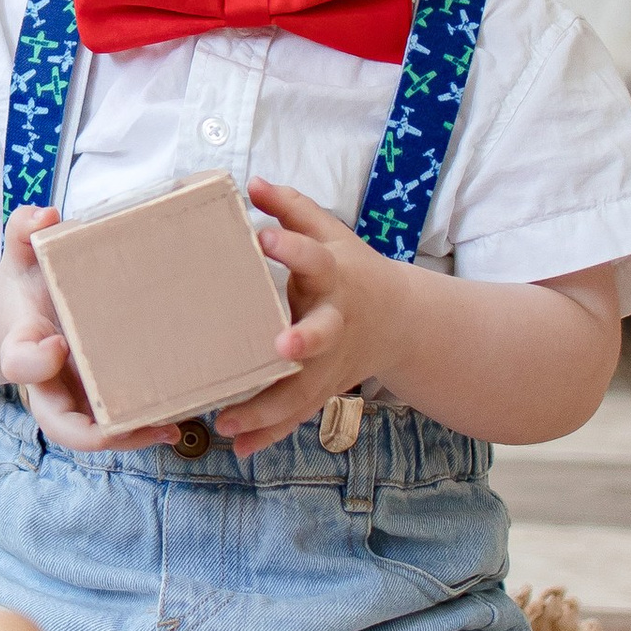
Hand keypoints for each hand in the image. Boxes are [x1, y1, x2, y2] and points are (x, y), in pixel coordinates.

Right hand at [0, 204, 177, 451]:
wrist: (25, 315)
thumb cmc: (29, 284)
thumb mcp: (22, 253)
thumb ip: (25, 230)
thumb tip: (46, 216)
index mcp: (23, 343)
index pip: (17, 362)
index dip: (34, 362)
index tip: (57, 344)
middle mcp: (47, 381)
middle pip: (59, 425)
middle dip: (95, 434)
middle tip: (130, 425)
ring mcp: (75, 396)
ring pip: (95, 434)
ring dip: (132, 436)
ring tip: (173, 427)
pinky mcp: (100, 399)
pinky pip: (120, 423)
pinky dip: (147, 425)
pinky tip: (185, 415)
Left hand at [211, 175, 401, 456]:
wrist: (401, 322)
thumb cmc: (352, 270)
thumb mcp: (331, 234)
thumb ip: (293, 208)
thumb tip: (251, 183)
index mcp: (335, 277)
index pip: (315, 257)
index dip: (292, 247)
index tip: (264, 237)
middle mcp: (336, 321)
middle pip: (322, 333)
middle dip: (304, 340)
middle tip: (281, 348)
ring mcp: (332, 361)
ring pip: (304, 388)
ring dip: (269, 407)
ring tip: (229, 421)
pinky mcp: (325, 388)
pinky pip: (297, 414)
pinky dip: (271, 433)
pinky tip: (241, 447)